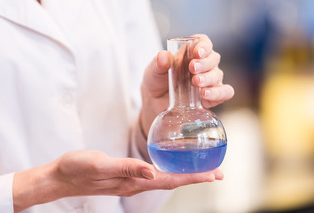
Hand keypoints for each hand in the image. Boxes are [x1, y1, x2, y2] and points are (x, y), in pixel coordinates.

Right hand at [13, 150, 222, 212]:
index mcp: (133, 182)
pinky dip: (169, 169)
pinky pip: (154, 174)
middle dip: (196, 177)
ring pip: (165, 178)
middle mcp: (137, 183)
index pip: (170, 180)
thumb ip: (126, 168)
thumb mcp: (100, 165)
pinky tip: (171, 163)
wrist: (61, 176)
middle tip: (217, 172)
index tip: (214, 175)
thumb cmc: (78, 169)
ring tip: (202, 169)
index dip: (193, 178)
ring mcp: (132, 180)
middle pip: (172, 181)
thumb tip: (152, 172)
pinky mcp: (126, 175)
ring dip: (185, 174)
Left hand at [141, 34, 233, 133]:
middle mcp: (204, 65)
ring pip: (218, 75)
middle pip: (213, 58)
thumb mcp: (153, 71)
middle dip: (205, 63)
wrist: (155, 103)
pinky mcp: (212, 97)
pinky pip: (224, 93)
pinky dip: (218, 93)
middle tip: (193, 69)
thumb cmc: (157, 81)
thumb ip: (158, 63)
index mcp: (191, 53)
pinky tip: (205, 94)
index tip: (197, 52)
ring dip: (209, 78)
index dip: (204, 45)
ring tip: (196, 82)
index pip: (204, 42)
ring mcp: (209, 81)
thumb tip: (163, 56)